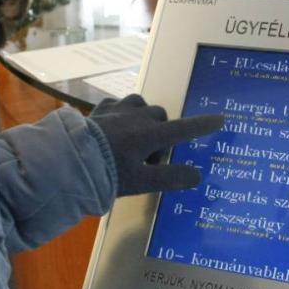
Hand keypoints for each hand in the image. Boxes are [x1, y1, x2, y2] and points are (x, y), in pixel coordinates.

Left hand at [89, 95, 224, 195]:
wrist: (68, 159)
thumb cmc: (107, 173)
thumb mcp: (141, 182)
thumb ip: (171, 179)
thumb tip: (197, 175)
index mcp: (150, 135)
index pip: (184, 129)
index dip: (202, 125)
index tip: (220, 119)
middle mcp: (137, 117)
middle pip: (161, 117)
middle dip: (162, 133)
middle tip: (149, 159)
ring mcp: (116, 110)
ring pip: (140, 106)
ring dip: (142, 119)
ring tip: (133, 141)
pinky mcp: (98, 110)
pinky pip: (117, 106)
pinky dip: (121, 114)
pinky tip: (113, 128)